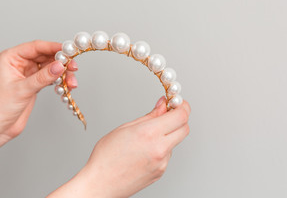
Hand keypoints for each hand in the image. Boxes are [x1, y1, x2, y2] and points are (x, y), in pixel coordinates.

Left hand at [0, 40, 77, 146]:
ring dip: (63, 73)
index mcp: (11, 58)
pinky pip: (50, 77)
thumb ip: (43, 77)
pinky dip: (60, 80)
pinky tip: (66, 85)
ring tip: (72, 82)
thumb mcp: (23, 90)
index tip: (68, 51)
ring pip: (50, 67)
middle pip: (45, 56)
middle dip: (61, 62)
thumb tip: (60, 65)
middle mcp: (20, 63)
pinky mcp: (34, 84)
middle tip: (73, 67)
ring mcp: (28, 74)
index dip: (53, 47)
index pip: (35, 47)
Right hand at [48, 97, 190, 197]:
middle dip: (180, 118)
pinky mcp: (161, 172)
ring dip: (168, 134)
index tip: (177, 102)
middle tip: (168, 114)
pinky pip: (167, 154)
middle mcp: (159, 148)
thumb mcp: (125, 128)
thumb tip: (163, 105)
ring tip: (145, 137)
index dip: (182, 106)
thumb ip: (149, 116)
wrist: (101, 183)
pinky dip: (161, 148)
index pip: (181, 116)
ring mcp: (162, 162)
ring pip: (175, 141)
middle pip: (185, 128)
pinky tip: (143, 150)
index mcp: (149, 133)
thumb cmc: (106, 157)